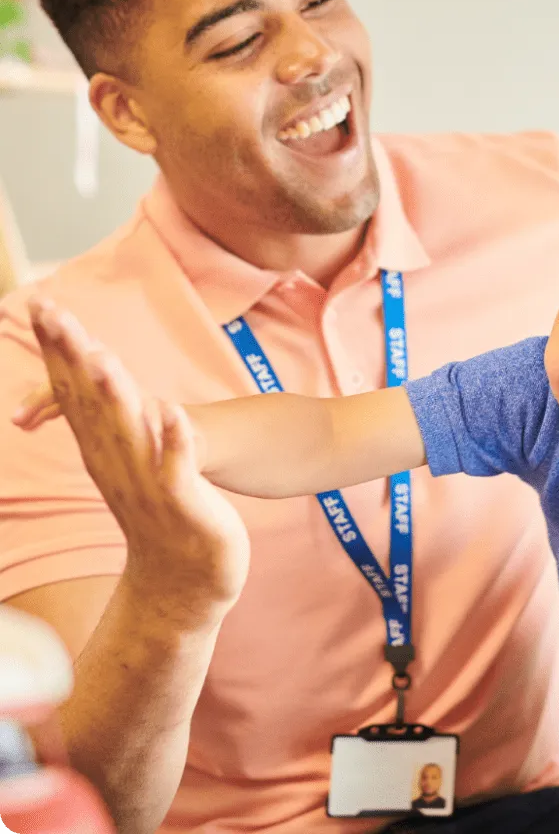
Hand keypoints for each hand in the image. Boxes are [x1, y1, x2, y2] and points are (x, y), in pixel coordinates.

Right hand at [14, 299, 249, 623]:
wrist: (182, 583)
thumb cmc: (157, 514)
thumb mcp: (124, 462)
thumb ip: (105, 420)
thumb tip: (88, 368)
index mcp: (103, 449)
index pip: (74, 391)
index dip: (60, 348)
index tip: (43, 305)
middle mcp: (117, 462)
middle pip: (90, 402)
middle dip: (72, 356)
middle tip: (50, 312)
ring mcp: (149, 484)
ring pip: (128, 433)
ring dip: (114, 396)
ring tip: (99, 357)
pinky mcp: (186, 505)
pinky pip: (178, 470)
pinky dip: (174, 444)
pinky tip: (172, 414)